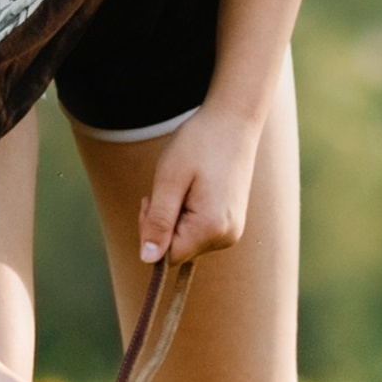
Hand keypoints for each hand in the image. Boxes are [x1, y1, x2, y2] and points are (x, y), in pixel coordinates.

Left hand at [139, 106, 260, 264]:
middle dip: (162, 224)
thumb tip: (149, 259)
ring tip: (182, 185)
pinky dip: (187, 214)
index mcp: (212, 228)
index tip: (152, 200)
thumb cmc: (198, 144)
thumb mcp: (169, 180)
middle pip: (178, 250)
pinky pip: (199, 231)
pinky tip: (192, 190)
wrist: (233, 121)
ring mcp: (232, 230)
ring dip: (174, 218)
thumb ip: (158, 221)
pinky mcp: (231, 221)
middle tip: (163, 190)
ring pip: (187, 240)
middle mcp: (227, 236)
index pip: (168, 256)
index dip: (151, 233)